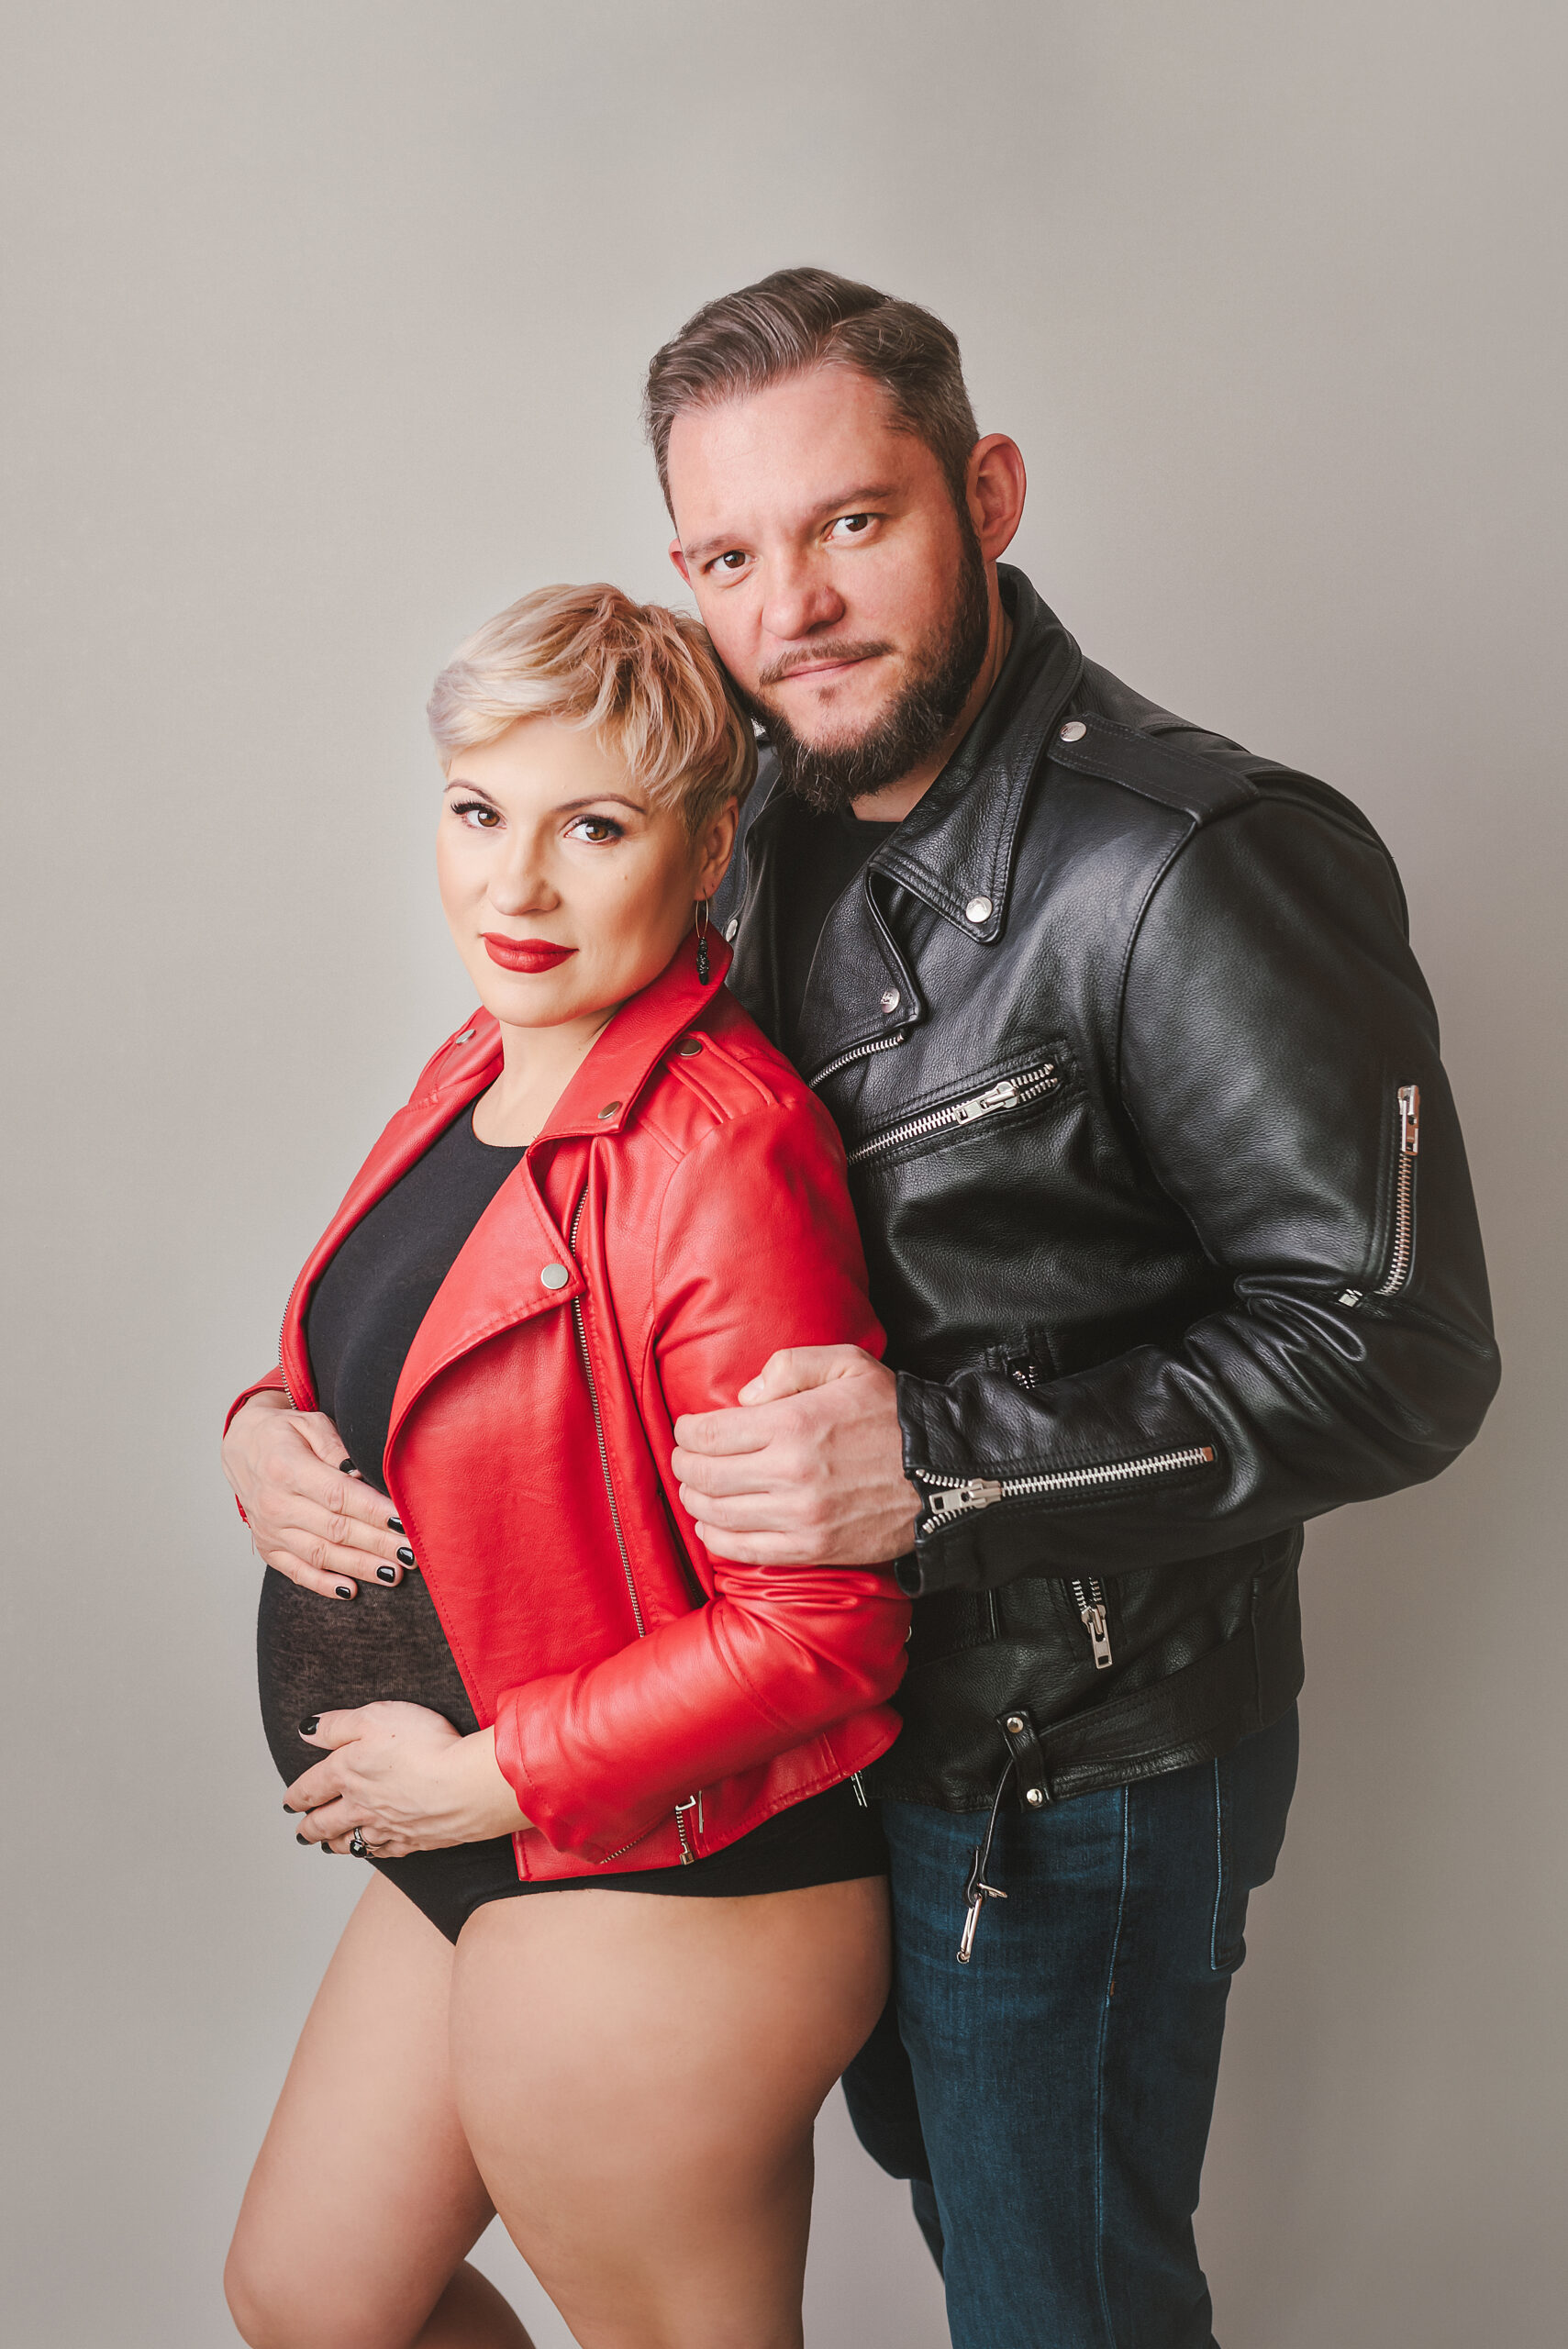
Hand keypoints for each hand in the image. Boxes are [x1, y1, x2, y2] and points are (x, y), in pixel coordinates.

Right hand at [222, 1392, 411, 1599]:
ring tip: (394, 1574)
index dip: (373, 1511)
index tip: (404, 1521)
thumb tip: (362, 1473)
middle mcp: (276, 1504)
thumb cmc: (284, 1434)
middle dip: (377, 1543)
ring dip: (359, 1567)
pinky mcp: (268, 1548)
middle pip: (335, 1529)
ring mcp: (270, 1530)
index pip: (338, 1495)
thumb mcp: (310, 1424)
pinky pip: (296, 1571)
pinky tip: (351, 1591)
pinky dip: (323, 1584)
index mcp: (287, 1469)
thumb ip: (337, 1447)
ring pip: (321, 1554)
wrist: (241, 1449)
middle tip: (411, 1553)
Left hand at [286, 1703, 530, 1856]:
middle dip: (309, 1828)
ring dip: (334, 1844)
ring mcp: (387, 1828)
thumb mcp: (374, 1717)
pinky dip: (370, 1853)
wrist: (466, 1786)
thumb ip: (337, 1725)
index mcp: (346, 1773)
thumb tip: (307, 1730)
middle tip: (301, 1833)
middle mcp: (360, 1806)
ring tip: (327, 1846)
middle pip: (324, 1823)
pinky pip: (382, 1852)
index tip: (289, 1802)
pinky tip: (372, 1852)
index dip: (296, 1795)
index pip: (311, 1788)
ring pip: (350, 1841)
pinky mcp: (414, 1841)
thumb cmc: (425, 1746)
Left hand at [671, 1345, 919, 1566]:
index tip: (688, 1429)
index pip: (709, 1434)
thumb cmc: (894, 1415)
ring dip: (695, 1499)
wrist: (946, 1474)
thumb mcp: (848, 1364)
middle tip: (687, 1457)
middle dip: (685, 1464)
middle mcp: (790, 1474)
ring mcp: (799, 1517)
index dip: (687, 1431)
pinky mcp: (811, 1549)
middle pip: (704, 1475)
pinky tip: (712, 1523)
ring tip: (696, 1487)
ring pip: (716, 1513)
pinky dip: (717, 1536)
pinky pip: (743, 1549)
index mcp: (793, 1424)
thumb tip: (744, 1398)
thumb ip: (789, 1367)